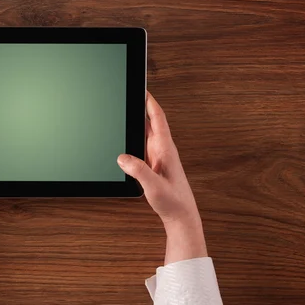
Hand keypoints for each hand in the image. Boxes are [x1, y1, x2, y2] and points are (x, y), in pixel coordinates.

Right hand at [117, 91, 206, 263]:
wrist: (181, 216)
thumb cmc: (173, 202)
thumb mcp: (154, 186)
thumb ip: (138, 170)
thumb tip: (123, 157)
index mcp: (165, 149)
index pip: (158, 118)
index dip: (149, 102)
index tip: (142, 88)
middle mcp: (163, 150)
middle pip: (150, 122)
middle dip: (141, 107)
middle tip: (129, 95)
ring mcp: (158, 156)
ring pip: (146, 133)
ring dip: (137, 122)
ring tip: (125, 112)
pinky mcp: (154, 164)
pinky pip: (142, 145)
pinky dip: (135, 137)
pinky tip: (126, 139)